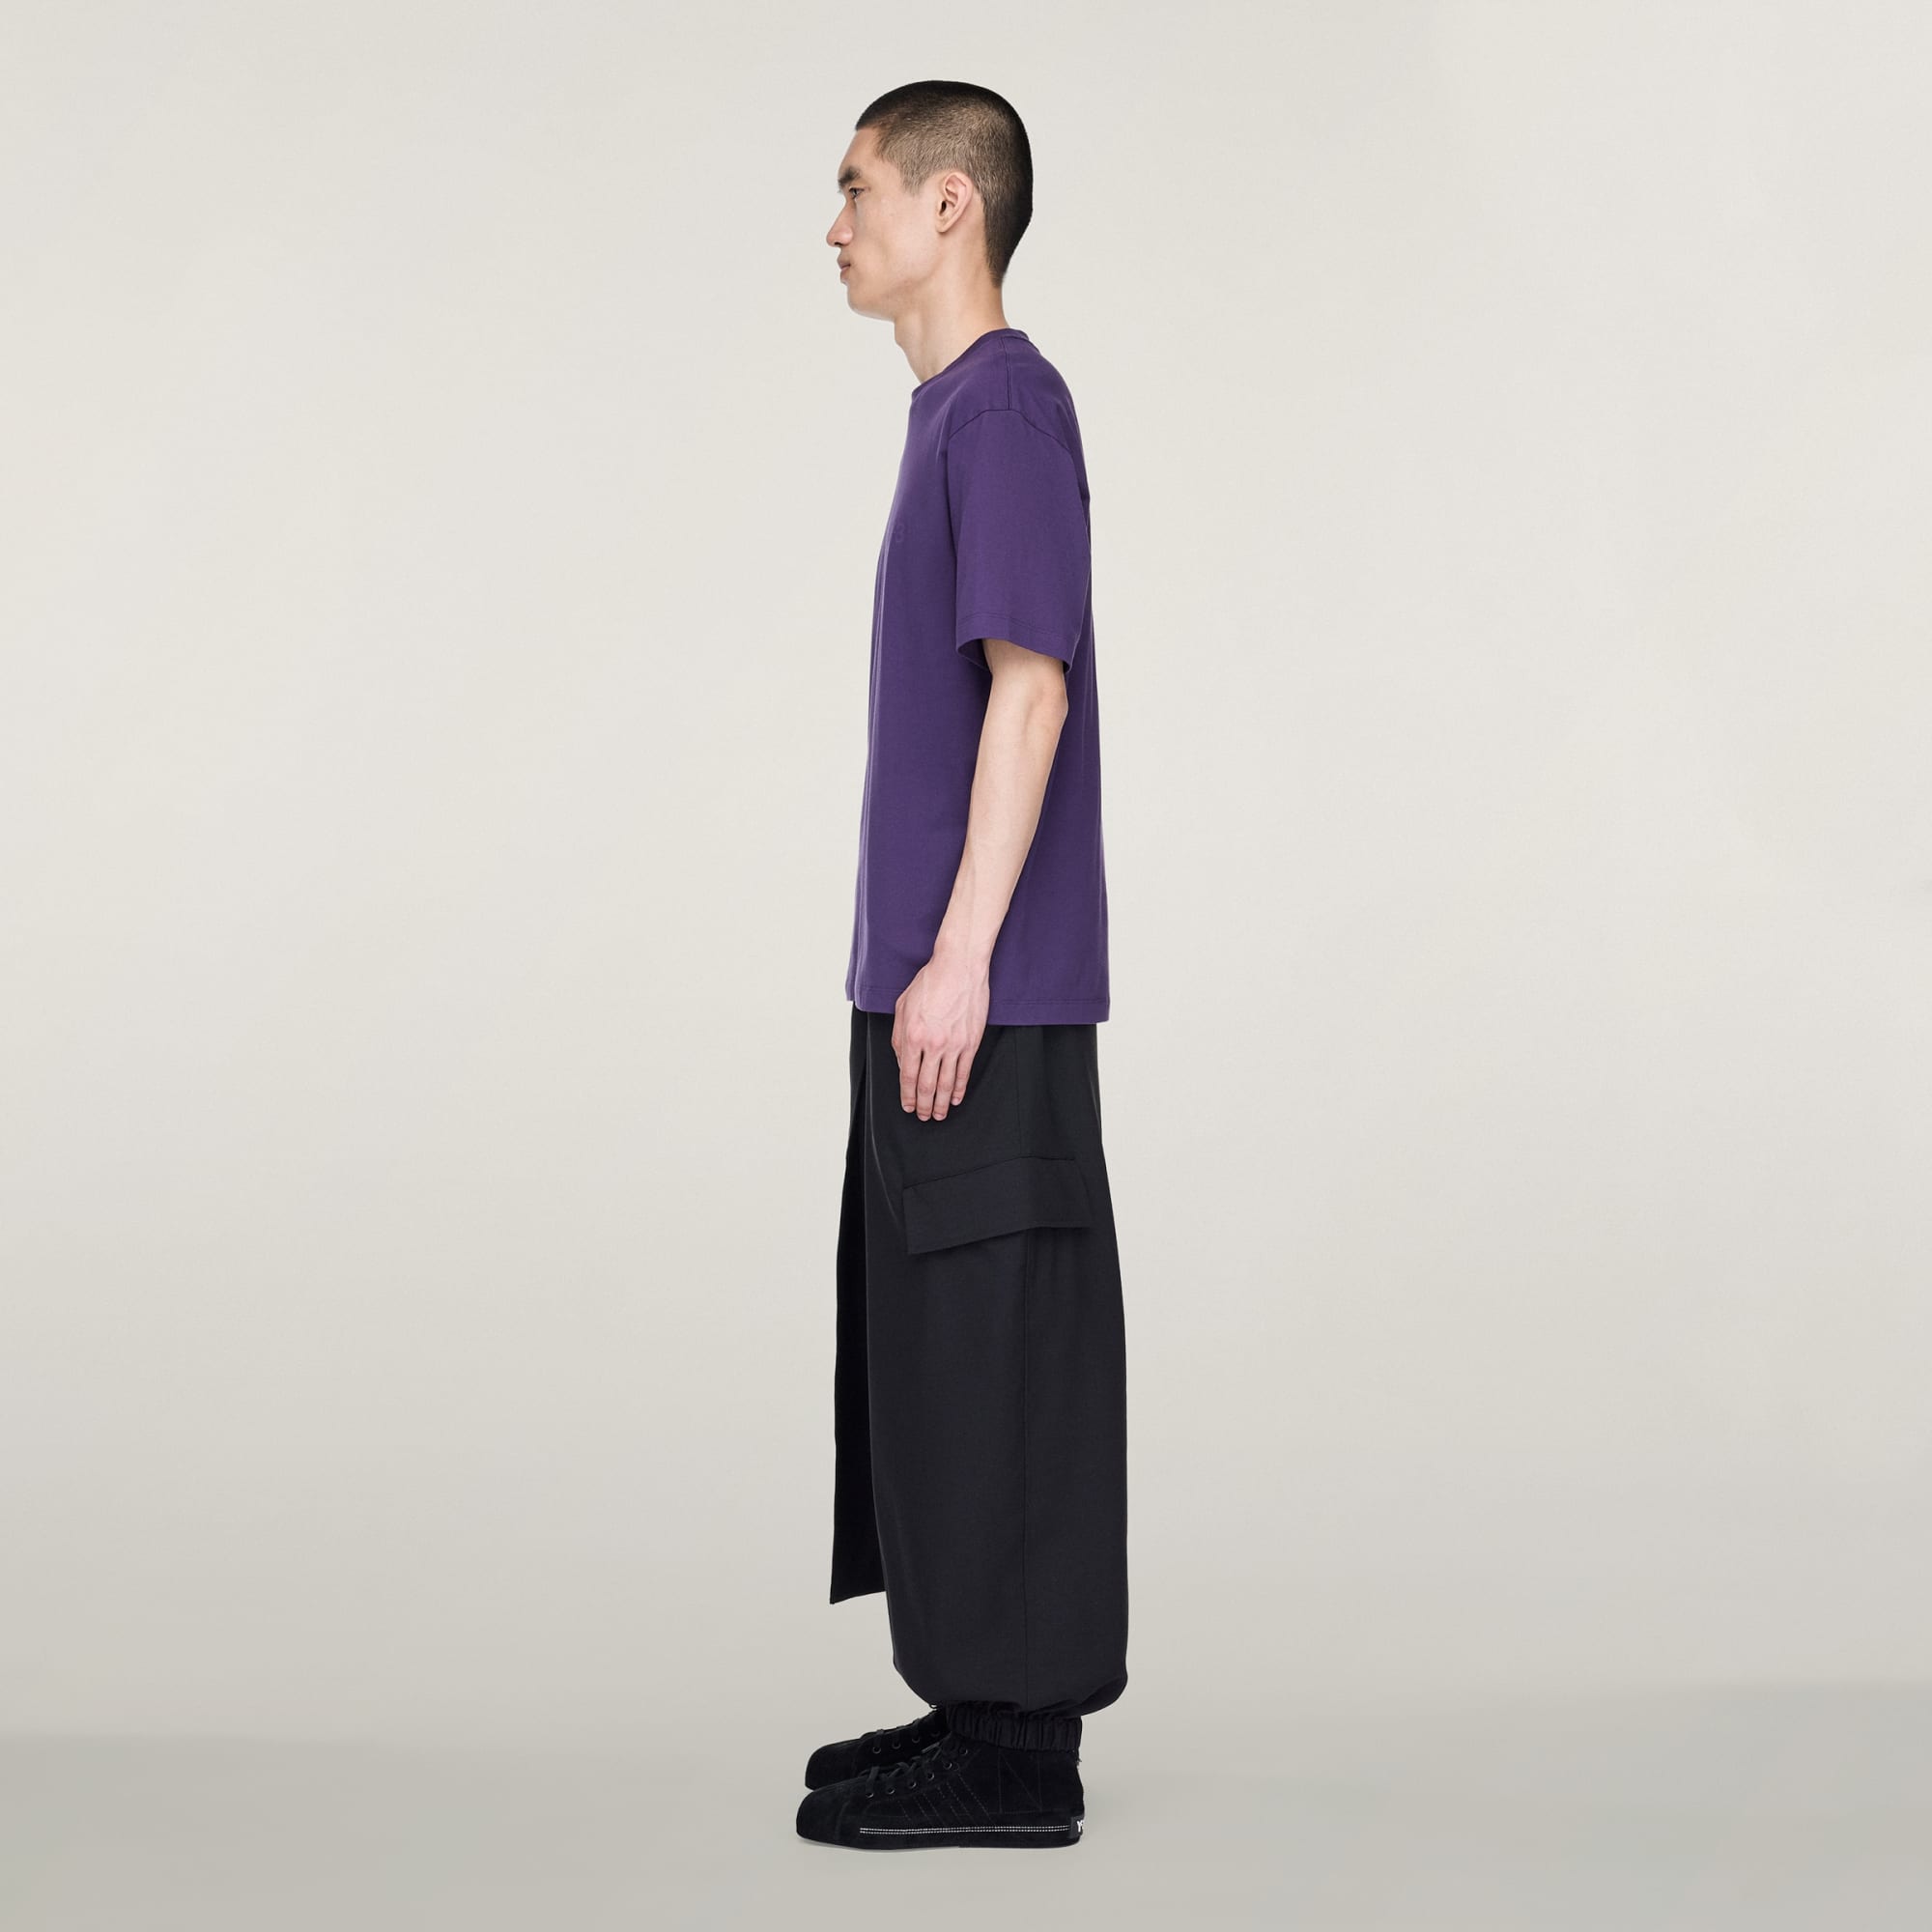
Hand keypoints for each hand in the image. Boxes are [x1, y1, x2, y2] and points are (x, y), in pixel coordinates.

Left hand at [892, 954, 989, 1118]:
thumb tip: (902, 1063)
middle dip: (923, 1105)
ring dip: (941, 1103)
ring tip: (938, 1115)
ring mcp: (954, 1045)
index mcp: (912, 1036)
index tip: (907, 1106)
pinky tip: (955, 1098)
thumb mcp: (902, 1007)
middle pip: (927, 1085)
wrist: (959, 968)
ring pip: (946, 1083)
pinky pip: (964, 1072)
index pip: (908, 1076)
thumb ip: (898, 1038)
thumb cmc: (929, 983)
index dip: (907, 1096)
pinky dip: (958, 1088)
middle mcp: (933, 1044)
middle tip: (922, 1117)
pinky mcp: (971, 1042)